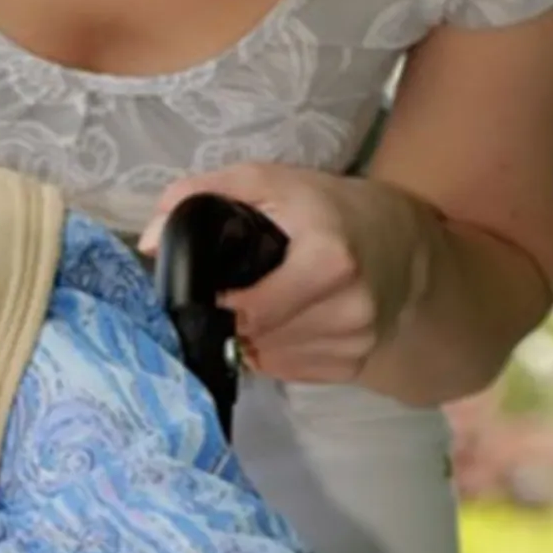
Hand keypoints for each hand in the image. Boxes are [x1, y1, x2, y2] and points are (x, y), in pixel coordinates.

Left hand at [142, 164, 425, 384]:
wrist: (403, 244)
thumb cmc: (329, 209)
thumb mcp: (271, 182)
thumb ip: (204, 193)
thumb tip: (149, 240)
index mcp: (330, 260)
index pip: (249, 311)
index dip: (215, 303)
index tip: (206, 289)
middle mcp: (349, 309)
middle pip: (254, 338)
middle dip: (231, 320)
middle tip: (230, 293)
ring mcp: (356, 342)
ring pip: (268, 359)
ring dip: (252, 338)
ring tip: (262, 302)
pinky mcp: (356, 365)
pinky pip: (290, 371)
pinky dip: (276, 351)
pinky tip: (285, 322)